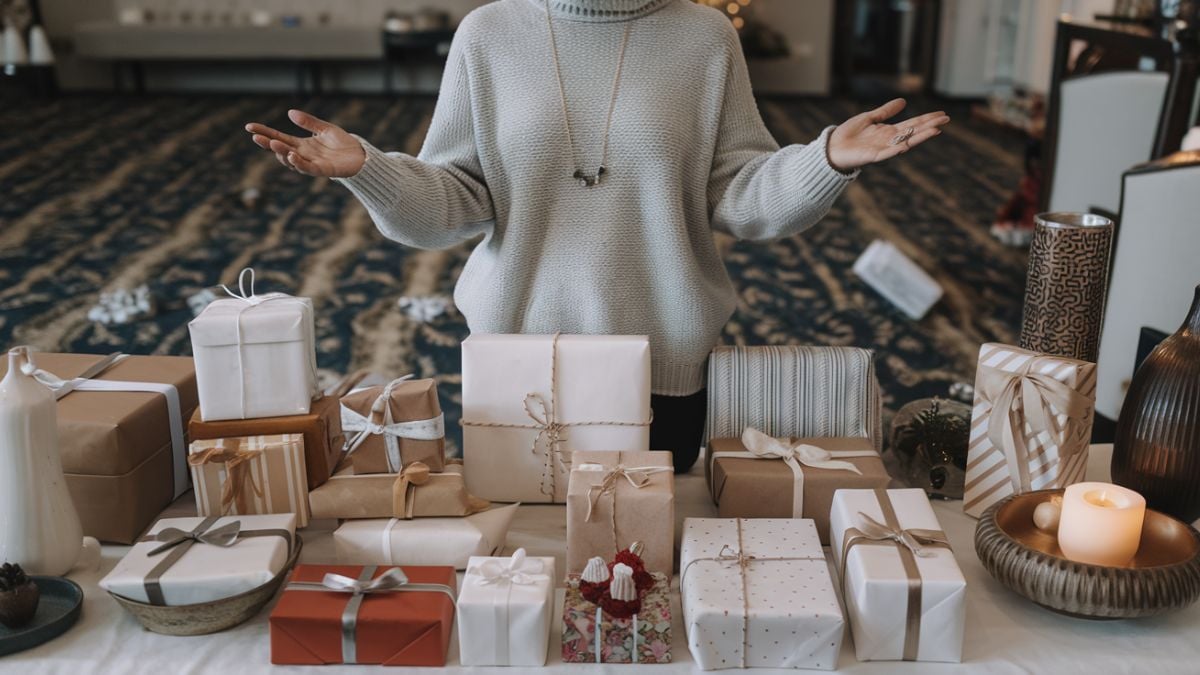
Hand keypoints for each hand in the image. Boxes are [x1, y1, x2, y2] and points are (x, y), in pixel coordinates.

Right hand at [244, 109, 365, 177]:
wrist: (360, 156)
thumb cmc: (343, 143)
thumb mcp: (324, 129)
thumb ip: (309, 122)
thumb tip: (290, 112)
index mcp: (301, 145)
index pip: (278, 138)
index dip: (264, 133)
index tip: (249, 127)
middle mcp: (303, 155)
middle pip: (280, 150)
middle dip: (267, 144)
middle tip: (256, 137)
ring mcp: (311, 163)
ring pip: (291, 160)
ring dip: (281, 152)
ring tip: (273, 144)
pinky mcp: (322, 170)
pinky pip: (307, 168)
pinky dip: (298, 162)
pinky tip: (292, 155)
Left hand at [827, 99, 948, 171]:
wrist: (833, 147)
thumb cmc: (849, 133)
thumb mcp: (869, 117)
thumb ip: (886, 111)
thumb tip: (903, 101)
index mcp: (889, 130)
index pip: (912, 123)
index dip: (927, 118)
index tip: (941, 114)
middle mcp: (889, 140)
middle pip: (914, 131)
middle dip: (930, 125)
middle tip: (946, 119)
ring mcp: (883, 148)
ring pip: (906, 142)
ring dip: (921, 137)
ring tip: (936, 130)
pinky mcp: (874, 156)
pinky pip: (889, 152)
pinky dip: (899, 148)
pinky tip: (910, 143)